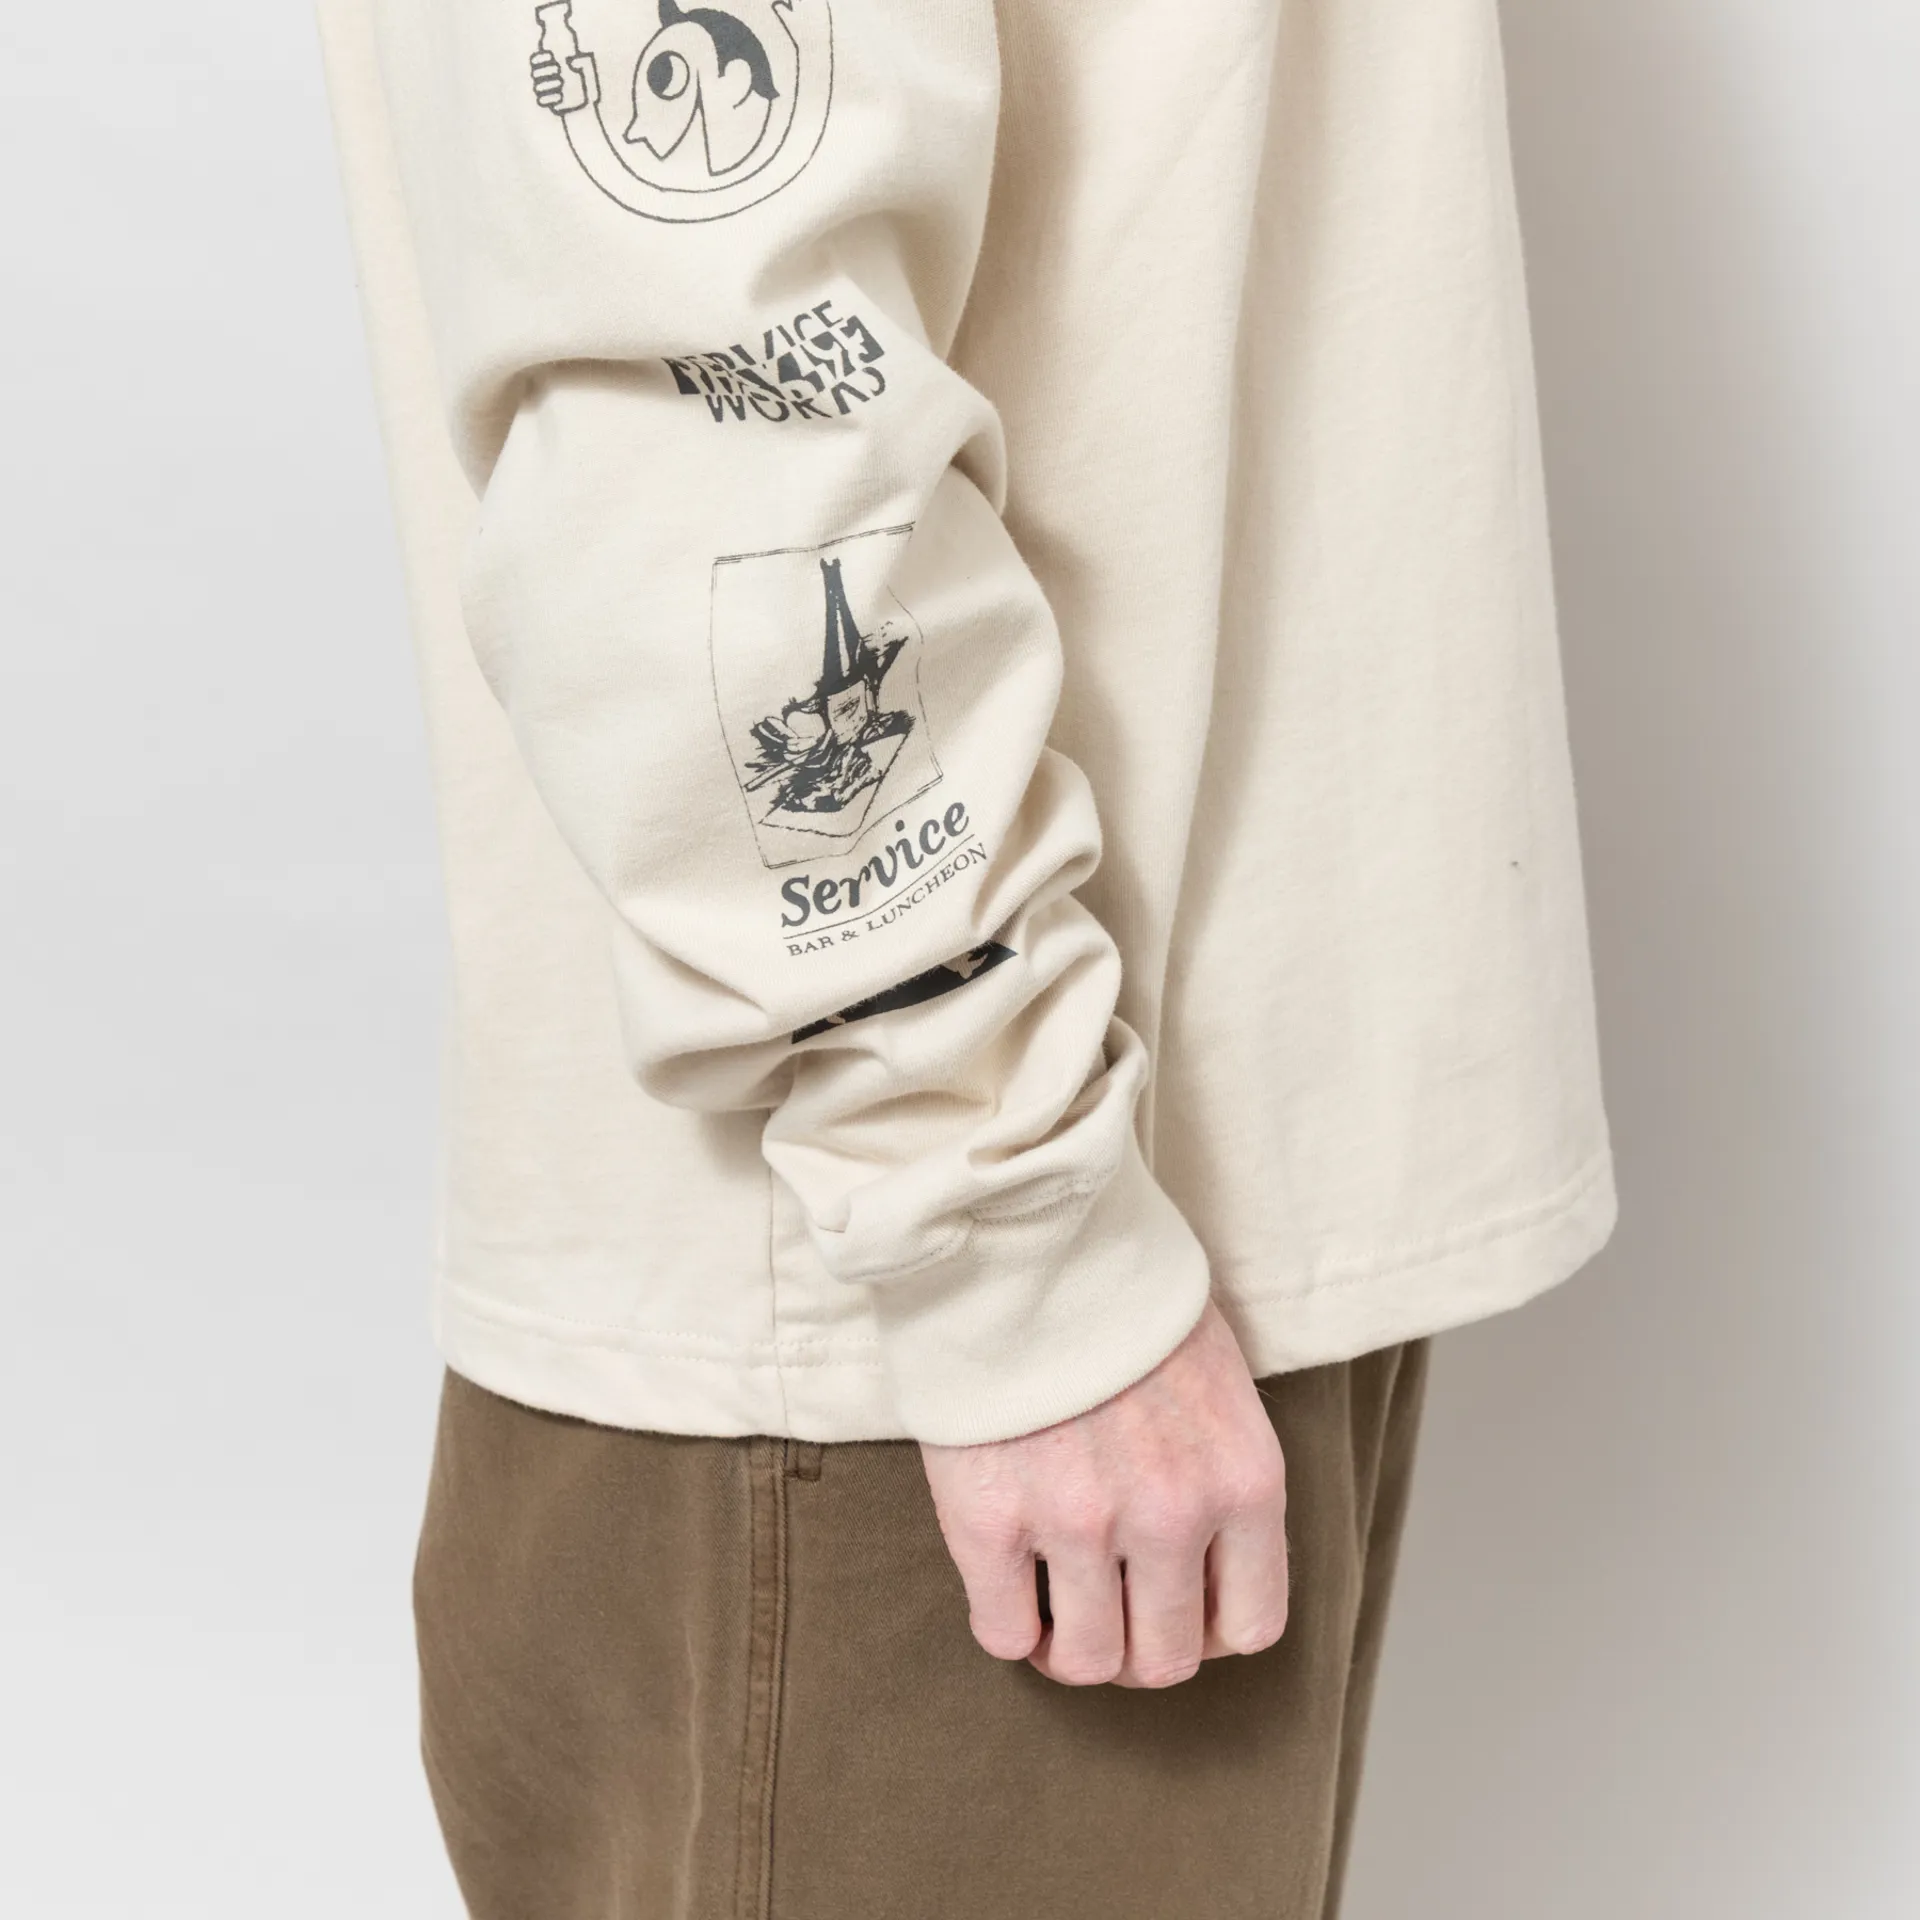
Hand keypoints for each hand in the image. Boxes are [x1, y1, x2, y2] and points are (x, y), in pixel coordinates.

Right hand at [530, 49, 596, 113]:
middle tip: (558, 69)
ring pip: (537, 88)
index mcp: (547, 65)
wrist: (588, 98)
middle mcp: (543, 79)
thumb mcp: (585, 65)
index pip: (535, 60)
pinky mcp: (549, 103)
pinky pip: (541, 101)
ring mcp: (545, 92)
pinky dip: (549, 98)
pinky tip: (560, 96)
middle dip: (545, 70)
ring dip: (548, 84)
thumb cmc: (585, 78)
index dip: (540, 57)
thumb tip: (572, 62)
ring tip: (561, 82)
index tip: (551, 56)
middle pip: (534, 73)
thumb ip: (580, 61)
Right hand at [919, 1301, 1288, 1688]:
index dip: (1206, 1628)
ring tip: (1049, 1596)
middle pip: (1165, 1659)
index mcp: (1244, 1480)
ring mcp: (1080, 1521)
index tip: (1170, 1600)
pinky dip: (1006, 1623)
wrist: (1027, 1234)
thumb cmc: (1122, 1298)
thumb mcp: (1218, 1378)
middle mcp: (1173, 1514)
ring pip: (1087, 1660)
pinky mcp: (991, 1519)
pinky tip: (1003, 1576)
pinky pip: (1004, 1633)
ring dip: (1067, 1642)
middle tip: (1102, 1603)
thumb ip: (1220, 1471)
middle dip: (1133, 1643)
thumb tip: (1206, 1557)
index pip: (1252, 1625)